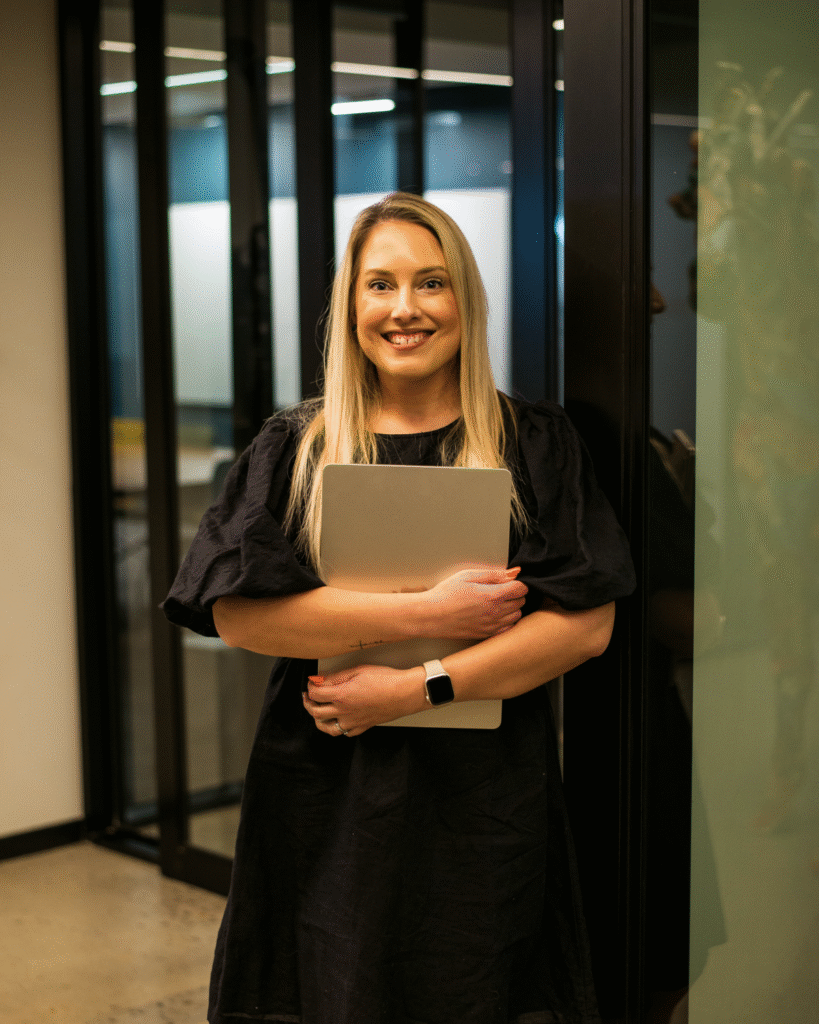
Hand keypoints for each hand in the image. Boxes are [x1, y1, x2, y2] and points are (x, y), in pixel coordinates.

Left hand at [302, 664, 424, 736]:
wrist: (405, 693)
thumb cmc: (385, 679)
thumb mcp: (358, 670)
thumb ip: (336, 676)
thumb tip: (320, 679)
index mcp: (341, 695)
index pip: (315, 694)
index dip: (310, 687)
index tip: (312, 682)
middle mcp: (344, 711)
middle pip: (315, 712)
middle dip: (308, 703)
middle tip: (308, 695)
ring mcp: (353, 722)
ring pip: (327, 727)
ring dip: (318, 719)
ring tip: (317, 711)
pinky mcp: (363, 726)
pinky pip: (345, 732)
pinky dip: (338, 727)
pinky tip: (339, 719)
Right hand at [423, 567, 527, 638]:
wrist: (432, 615)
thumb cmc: (446, 594)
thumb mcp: (468, 576)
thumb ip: (493, 574)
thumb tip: (514, 573)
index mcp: (492, 595)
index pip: (521, 589)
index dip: (518, 583)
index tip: (511, 581)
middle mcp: (495, 613)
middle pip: (521, 602)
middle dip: (516, 594)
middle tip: (503, 590)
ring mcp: (492, 626)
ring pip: (516, 616)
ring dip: (513, 608)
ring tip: (498, 602)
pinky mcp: (486, 634)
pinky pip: (508, 629)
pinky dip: (507, 621)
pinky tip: (496, 615)